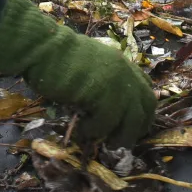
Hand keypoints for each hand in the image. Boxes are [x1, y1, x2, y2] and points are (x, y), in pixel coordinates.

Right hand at [0, 0, 156, 144]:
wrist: (44, 48)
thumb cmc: (58, 56)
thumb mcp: (88, 65)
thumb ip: (102, 79)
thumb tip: (105, 106)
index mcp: (121, 62)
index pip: (145, 87)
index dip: (142, 107)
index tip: (133, 122)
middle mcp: (124, 71)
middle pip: (146, 106)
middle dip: (138, 127)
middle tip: (122, 141)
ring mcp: (116, 82)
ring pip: (132, 120)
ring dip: (120, 136)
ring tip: (104, 142)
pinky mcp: (103, 94)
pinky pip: (106, 123)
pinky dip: (94, 131)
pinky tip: (81, 129)